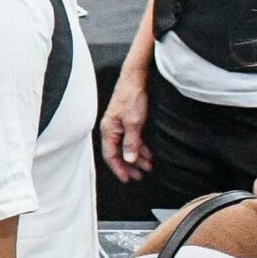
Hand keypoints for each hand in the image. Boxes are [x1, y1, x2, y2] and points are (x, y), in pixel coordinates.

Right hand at [98, 60, 151, 182]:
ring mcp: (118, 125)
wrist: (135, 79)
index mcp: (108, 130)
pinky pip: (131, 139)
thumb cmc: (131, 97)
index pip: (110, 155)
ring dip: (136, 158)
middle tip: (139, 176)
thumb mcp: (134, 123)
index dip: (119, 169)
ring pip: (125, 147)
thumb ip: (131, 143)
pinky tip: (147, 153)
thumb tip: (129, 159)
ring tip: (148, 166)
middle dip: (129, 166)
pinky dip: (139, 148)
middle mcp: (111, 129)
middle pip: (117, 153)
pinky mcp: (126, 121)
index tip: (127, 179)